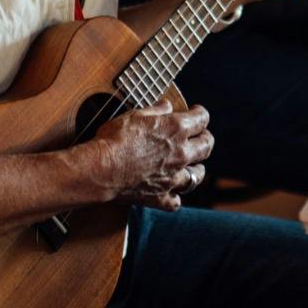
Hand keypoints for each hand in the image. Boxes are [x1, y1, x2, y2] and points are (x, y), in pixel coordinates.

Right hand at [93, 100, 213, 211]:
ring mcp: (173, 177)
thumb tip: (167, 105)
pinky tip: (172, 192)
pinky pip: (176, 201)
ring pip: (197, 175)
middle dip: (206, 139)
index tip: (197, 112)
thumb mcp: (135, 115)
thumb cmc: (114, 138)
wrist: (100, 169)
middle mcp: (181, 153)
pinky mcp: (161, 197)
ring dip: (197, 169)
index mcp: (176, 129)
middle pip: (207, 146)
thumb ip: (156, 110)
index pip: (202, 119)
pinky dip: (175, 197)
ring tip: (193, 166)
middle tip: (201, 136)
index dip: (201, 113)